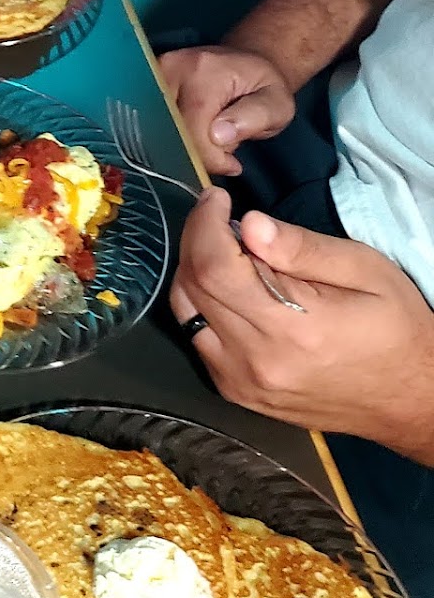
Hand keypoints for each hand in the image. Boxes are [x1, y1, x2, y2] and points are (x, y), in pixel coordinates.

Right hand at [159, 45, 295, 175]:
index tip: (231, 164)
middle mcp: (171, 69)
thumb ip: (254, 118)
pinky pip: (154, 126)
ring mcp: (154, 76)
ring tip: (210, 137)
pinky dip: (174, 139)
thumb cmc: (262, 86)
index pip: (192, 130)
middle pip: (170, 133)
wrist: (246, 61)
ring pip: (159, 133)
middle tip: (224, 149)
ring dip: (185, 146)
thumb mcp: (277, 103)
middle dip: (197, 152)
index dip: (209, 157)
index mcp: (203, 72)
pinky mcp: (145, 85)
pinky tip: (193, 135)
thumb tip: (218, 136)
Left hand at [170, 189, 433, 461]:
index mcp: (290, 328)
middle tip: (219, 218)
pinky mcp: (237, 393)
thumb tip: (248, 224)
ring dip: (194, 273)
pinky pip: (198, 340)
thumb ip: (302, 248)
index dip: (204, 225)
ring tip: (225, 251)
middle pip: (191, 288)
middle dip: (196, 241)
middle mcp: (254, 360)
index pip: (214, 268)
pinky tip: (232, 291)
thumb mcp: (365, 270)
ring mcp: (240, 383)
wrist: (411, 398)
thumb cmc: (395, 328)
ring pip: (186, 314)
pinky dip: (203, 306)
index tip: (216, 199)